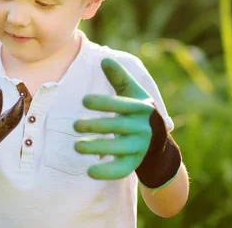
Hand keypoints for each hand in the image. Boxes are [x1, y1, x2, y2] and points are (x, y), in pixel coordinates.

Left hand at [74, 58, 180, 188]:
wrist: (156, 140)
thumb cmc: (137, 110)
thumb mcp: (131, 92)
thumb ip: (118, 76)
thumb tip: (104, 59)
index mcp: (141, 108)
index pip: (122, 104)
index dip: (103, 103)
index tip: (84, 100)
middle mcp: (142, 128)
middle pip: (118, 127)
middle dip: (96, 127)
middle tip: (75, 125)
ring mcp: (139, 146)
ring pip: (118, 148)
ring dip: (97, 148)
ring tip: (77, 146)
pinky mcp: (134, 163)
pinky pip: (121, 169)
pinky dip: (107, 172)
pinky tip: (90, 170)